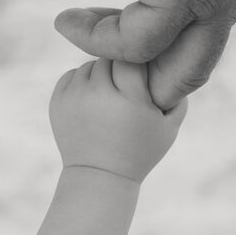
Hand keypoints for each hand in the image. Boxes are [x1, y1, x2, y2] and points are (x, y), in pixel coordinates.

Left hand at [49, 57, 187, 183]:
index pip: (133, 57)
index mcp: (130, 98)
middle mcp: (99, 94)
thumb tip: (171, 57)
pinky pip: (72, 75)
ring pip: (90, 65)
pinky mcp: (58, 102)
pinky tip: (93, 100)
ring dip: (100, 74)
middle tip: (126, 86)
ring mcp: (75, 97)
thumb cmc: (140, 151)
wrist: (100, 177)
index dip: (140, 62)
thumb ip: (177, 91)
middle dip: (119, 68)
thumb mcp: (170, 126)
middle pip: (110, 58)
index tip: (143, 73)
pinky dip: (82, 83)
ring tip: (110, 96)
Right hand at [55, 0, 235, 110]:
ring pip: (172, 58)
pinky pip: (135, 39)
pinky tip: (68, 22)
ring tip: (80, 32)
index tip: (134, 10)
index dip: (177, 22)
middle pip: (204, 55)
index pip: (218, 12)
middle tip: (128, 80)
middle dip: (163, 73)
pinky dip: (99, 38)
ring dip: (122, 56)